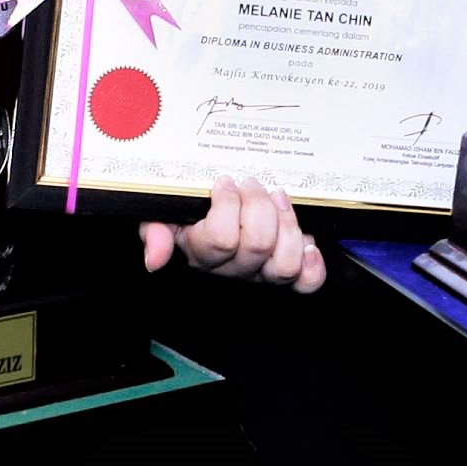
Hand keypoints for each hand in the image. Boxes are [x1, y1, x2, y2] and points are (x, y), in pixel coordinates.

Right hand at [140, 176, 325, 292]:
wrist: (220, 201)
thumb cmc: (191, 206)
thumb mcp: (163, 211)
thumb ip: (154, 230)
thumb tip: (155, 260)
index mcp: (202, 254)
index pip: (220, 239)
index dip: (227, 205)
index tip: (224, 182)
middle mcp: (233, 269)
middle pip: (257, 246)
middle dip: (258, 205)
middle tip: (252, 184)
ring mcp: (262, 272)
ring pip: (283, 264)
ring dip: (286, 224)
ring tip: (278, 200)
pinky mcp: (290, 272)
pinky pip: (307, 283)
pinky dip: (312, 265)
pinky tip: (308, 243)